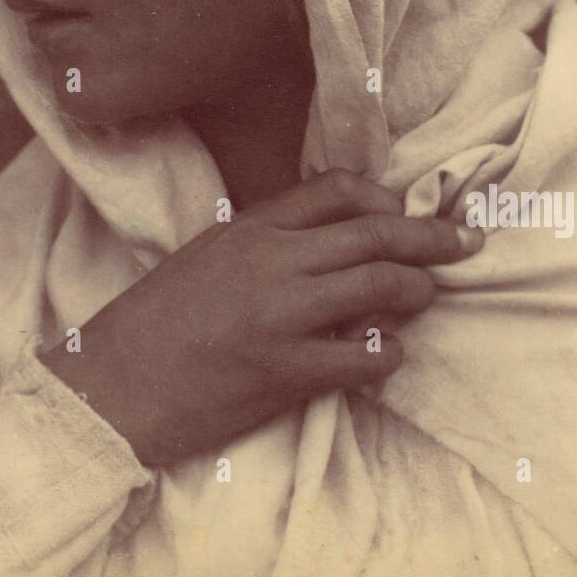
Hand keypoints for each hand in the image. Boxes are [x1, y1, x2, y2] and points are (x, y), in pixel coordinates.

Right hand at [40, 167, 483, 467]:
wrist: (109, 387)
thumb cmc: (150, 325)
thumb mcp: (204, 258)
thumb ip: (262, 243)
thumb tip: (327, 242)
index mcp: (250, 229)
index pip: (337, 189)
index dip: (385, 199)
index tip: (407, 213)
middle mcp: (271, 262)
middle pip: (375, 233)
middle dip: (432, 237)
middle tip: (467, 242)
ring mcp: (280, 316)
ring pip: (380, 285)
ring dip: (418, 289)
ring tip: (427, 295)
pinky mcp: (285, 372)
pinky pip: (363, 356)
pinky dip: (387, 353)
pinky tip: (385, 355)